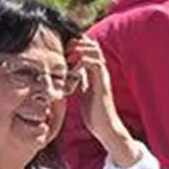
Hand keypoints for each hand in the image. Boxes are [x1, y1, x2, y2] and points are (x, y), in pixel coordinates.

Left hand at [69, 38, 139, 167]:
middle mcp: (101, 71)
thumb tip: (68, 73)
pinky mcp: (102, 82)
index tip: (64, 50)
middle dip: (78, 43)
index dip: (77, 44)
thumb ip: (79, 80)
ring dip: (80, 49)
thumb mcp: (82, 91)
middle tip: (65, 50)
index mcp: (95, 72)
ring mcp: (102, 75)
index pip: (89, 48)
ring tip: (68, 57)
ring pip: (95, 51)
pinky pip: (95, 63)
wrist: (104, 126)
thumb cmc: (93, 111)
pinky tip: (73, 69)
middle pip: (93, 45)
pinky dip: (83, 61)